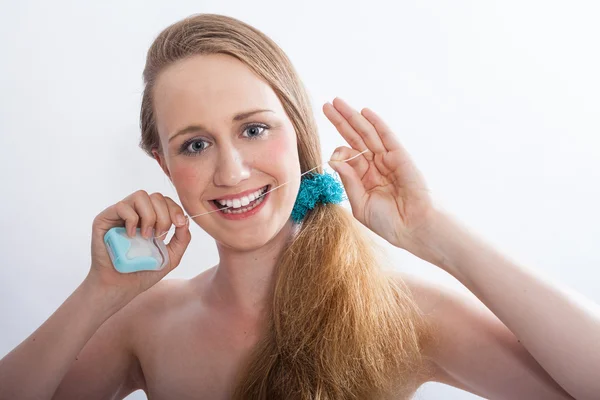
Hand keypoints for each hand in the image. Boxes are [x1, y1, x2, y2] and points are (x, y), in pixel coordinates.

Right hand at [88, 190, 190, 301]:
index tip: (179, 225)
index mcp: (150, 218)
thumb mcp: (170, 257)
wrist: (120, 287)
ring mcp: (119, 215)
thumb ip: (182, 239)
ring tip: (146, 236)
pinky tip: (132, 236)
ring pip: (140, 196)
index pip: (165, 201)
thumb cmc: (143, 271)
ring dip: (149, 216)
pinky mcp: (104, 219)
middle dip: (164, 215)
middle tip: (160, 236)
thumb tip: (186, 220)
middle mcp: (135, 213)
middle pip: (156, 196)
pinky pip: (121, 206)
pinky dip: (132, 220)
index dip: (175, 209)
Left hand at [324, 97, 434, 248]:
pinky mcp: (400, 157)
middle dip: (340, 121)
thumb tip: (335, 159)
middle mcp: (375, 165)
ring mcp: (387, 159)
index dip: (339, 153)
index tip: (337, 158)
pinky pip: (386, 136)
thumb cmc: (388, 222)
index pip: (348, 156)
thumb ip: (349, 182)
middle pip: (355, 138)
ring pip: (367, 133)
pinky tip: (364, 111)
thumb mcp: (360, 204)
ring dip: (352, 117)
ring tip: (337, 102)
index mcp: (364, 178)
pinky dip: (376, 123)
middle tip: (326, 105)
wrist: (413, 228)